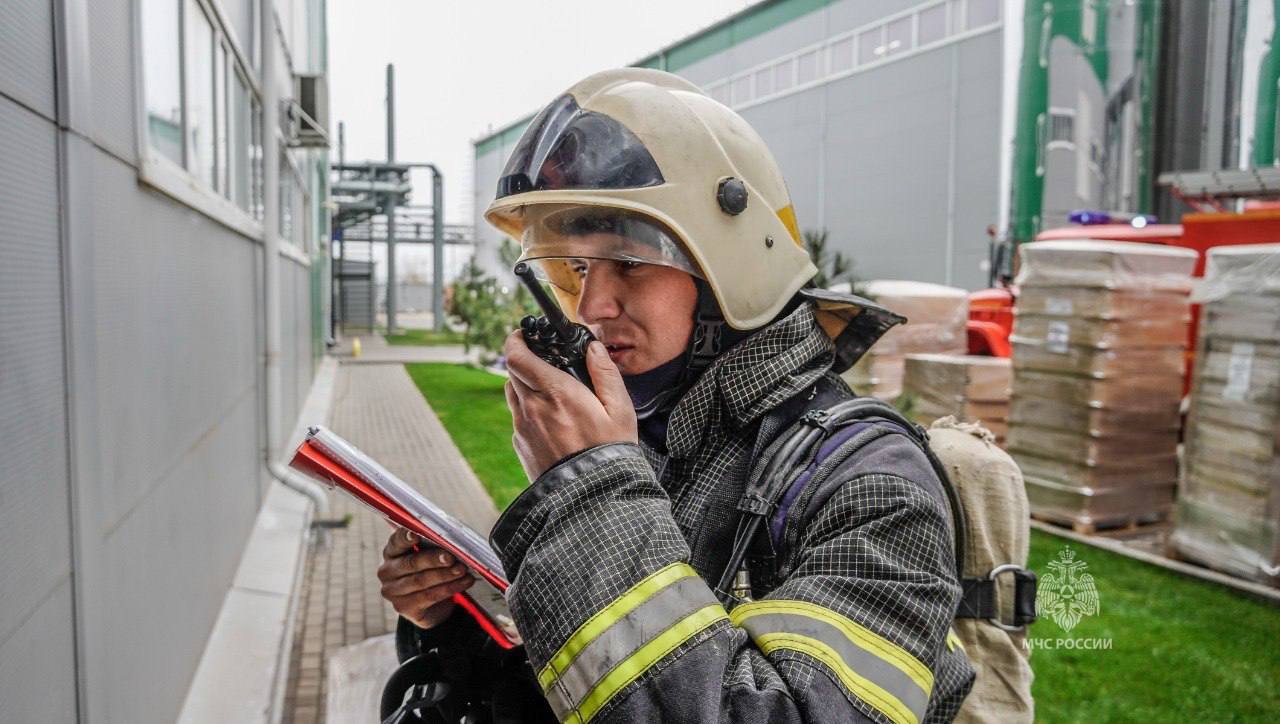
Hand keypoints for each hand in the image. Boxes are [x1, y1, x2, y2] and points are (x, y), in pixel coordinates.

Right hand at [377, 528, 474, 628]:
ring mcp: (392, 591)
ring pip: (421, 581)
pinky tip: (464, 582)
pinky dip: (449, 588)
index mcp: (391, 552)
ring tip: (462, 570)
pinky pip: (429, 596)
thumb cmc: (430, 571)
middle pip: (411, 563)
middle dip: (433, 559)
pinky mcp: (403, 607)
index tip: (416, 535)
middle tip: (451, 557)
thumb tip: (451, 543)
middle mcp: (387, 571)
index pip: (396, 542)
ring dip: (445, 575)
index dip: (405, 538)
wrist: (431, 606)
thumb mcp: (428, 557)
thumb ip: (433, 547)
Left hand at [503, 334, 636, 479]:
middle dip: (524, 360)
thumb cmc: (609, 453)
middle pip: (512, 371)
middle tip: (543, 360)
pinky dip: (529, 410)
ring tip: (550, 391)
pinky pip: (518, 418)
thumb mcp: (620, 409)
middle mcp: (532, 408)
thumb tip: (593, 347)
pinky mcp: (521, 446)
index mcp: (556, 393)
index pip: (516, 356)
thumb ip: (605, 373)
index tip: (523, 335)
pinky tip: (553, 421)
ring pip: (512, 394)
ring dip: (525, 385)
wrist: (592, 497)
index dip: (515, 340)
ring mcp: (522, 429)